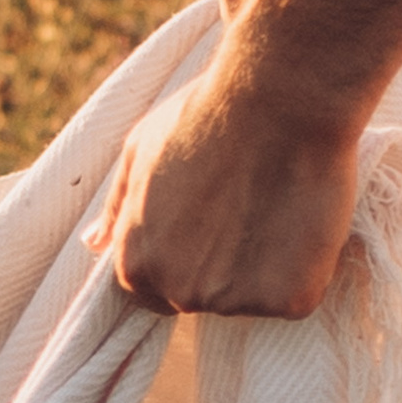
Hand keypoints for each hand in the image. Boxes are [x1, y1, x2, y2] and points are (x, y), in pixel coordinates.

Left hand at [88, 60, 365, 317]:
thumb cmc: (207, 116)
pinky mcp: (288, 300)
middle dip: (224, 265)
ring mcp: (233, 302)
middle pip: (204, 298)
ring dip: (267, 267)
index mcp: (136, 266)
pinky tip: (304, 220)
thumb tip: (94, 244)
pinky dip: (307, 268)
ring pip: (253, 298)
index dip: (187, 259)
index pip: (155, 292)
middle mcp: (178, 293)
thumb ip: (117, 209)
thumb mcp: (138, 153)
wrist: (279, 100)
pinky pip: (298, 296)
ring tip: (276, 206)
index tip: (212, 227)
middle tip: (250, 208)